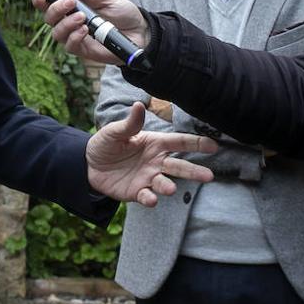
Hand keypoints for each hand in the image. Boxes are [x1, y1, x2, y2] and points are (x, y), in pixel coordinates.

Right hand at [32, 0, 149, 65]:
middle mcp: (70, 23)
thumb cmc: (123, 14)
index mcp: (73, 9)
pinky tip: (85, 30)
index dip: (41, 1)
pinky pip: (70, 46)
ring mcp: (76, 37)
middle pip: (49, 20)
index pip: (50, 6)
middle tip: (71, 2)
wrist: (141, 32)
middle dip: (55, 9)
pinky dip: (75, 36)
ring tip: (82, 17)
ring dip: (66, 24)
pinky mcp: (84, 50)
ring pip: (57, 34)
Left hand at [86, 102, 217, 206]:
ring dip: (168, 187)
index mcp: (154, 143)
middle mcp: (156, 162)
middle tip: (209, 176)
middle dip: (194, 171)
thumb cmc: (106, 144)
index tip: (214, 145)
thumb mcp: (115, 131)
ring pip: (165, 183)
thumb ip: (130, 123)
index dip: (196, 143)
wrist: (89, 164)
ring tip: (171, 189)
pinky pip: (147, 196)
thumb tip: (139, 104)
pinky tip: (151, 199)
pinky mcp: (138, 192)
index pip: (179, 142)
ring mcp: (148, 178)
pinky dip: (150, 199)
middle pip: (179, 166)